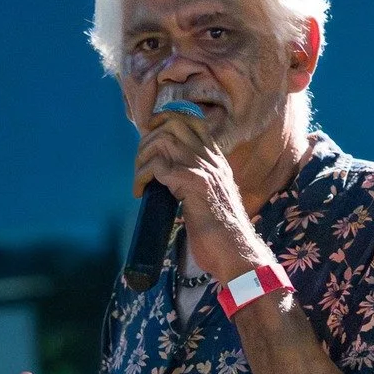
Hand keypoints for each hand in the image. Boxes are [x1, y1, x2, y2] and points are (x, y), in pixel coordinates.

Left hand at [132, 107, 272, 282]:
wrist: (234, 252)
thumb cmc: (220, 234)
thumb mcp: (210, 199)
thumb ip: (196, 183)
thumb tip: (170, 177)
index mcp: (216, 161)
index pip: (193, 121)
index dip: (166, 121)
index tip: (149, 137)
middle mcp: (211, 160)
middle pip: (174, 123)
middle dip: (148, 139)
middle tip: (140, 164)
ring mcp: (204, 170)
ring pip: (163, 141)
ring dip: (142, 158)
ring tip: (139, 180)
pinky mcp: (193, 185)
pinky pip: (159, 167)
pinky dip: (142, 177)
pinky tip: (140, 192)